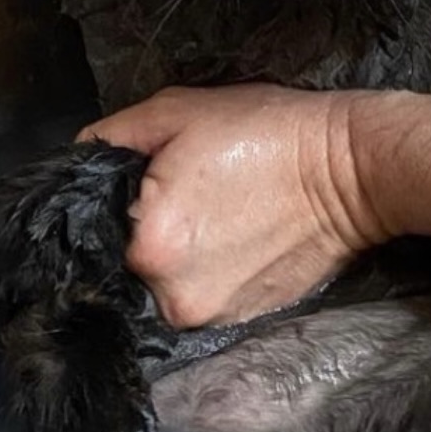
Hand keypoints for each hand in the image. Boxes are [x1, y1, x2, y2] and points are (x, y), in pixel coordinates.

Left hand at [78, 85, 386, 327]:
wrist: (351, 171)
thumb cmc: (267, 133)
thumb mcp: (178, 111)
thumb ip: (112, 136)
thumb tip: (79, 156)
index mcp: (148, 245)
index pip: (99, 230)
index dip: (122, 203)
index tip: (153, 184)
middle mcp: (172, 295)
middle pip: (130, 264)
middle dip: (149, 232)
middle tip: (191, 197)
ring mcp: (210, 315)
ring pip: (164, 285)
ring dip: (179, 258)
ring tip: (218, 217)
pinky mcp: (242, 320)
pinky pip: (202, 296)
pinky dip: (210, 272)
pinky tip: (237, 238)